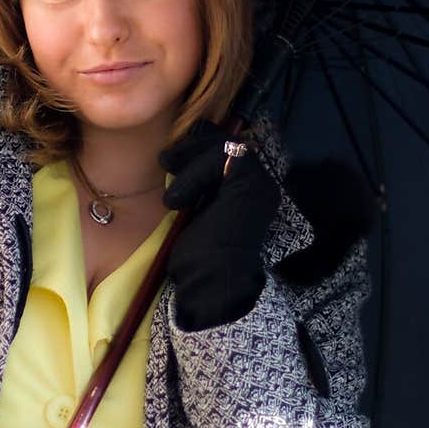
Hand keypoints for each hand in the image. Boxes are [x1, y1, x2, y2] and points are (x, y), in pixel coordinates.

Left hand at [158, 118, 279, 331]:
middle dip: (193, 146)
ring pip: (221, 147)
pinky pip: (219, 157)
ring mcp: (259, 182)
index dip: (200, 145)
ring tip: (173, 194)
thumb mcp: (197, 211)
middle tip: (167, 160)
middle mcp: (261, 183)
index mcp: (250, 190)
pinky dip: (192, 176)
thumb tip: (179, 156)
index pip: (229, 149)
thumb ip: (199, 185)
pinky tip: (178, 201)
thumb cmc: (200, 258)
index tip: (171, 160)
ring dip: (189, 164)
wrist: (213, 285)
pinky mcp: (250, 184)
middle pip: (227, 142)